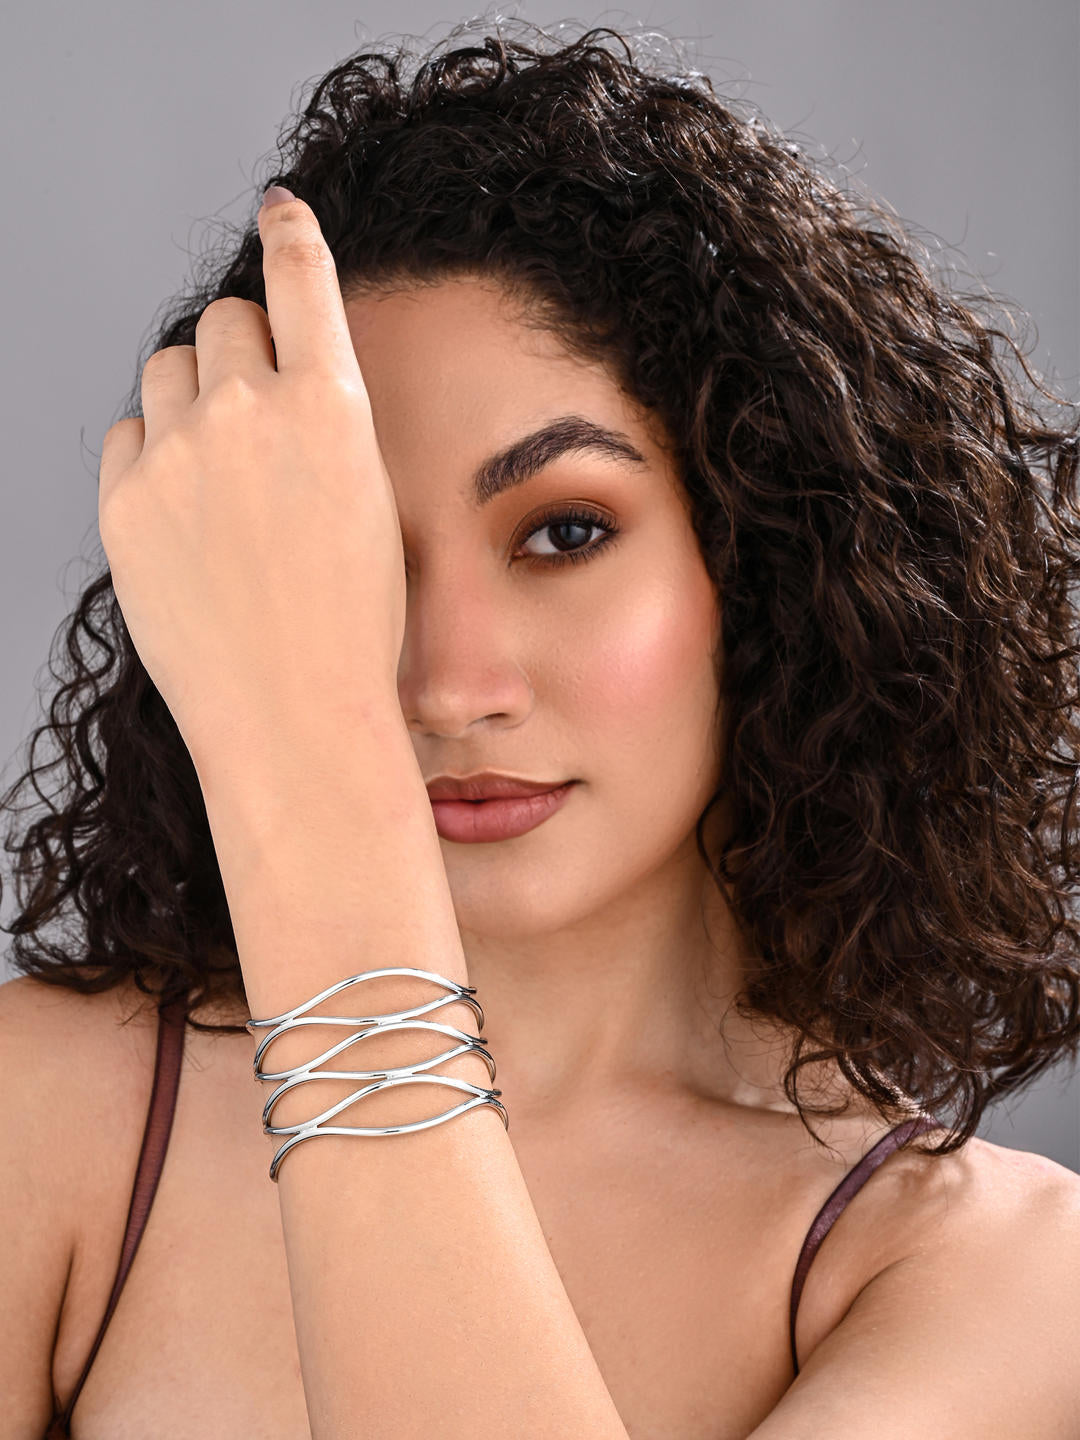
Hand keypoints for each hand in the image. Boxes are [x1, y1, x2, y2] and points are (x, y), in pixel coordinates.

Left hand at [97, 191, 406, 779]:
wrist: (295, 715)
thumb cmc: (352, 629)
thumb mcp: (371, 508)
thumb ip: (324, 430)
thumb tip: (273, 387)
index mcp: (334, 407)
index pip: (302, 277)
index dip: (291, 234)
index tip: (280, 209)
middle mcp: (249, 410)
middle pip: (222, 320)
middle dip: (238, 350)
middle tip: (252, 409)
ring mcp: (179, 454)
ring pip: (167, 370)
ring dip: (191, 397)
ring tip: (221, 474)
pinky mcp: (125, 501)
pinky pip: (128, 436)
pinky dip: (153, 454)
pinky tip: (186, 511)